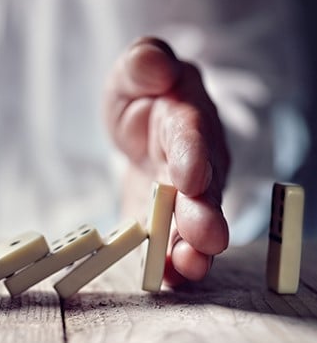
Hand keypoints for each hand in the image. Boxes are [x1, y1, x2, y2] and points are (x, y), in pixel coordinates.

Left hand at [104, 37, 229, 284]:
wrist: (143, 130)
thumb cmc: (142, 98)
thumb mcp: (135, 71)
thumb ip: (144, 63)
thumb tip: (156, 64)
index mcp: (185, 120)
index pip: (191, 136)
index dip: (193, 156)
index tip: (191, 178)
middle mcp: (194, 163)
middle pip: (203, 191)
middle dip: (203, 215)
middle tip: (207, 238)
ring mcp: (183, 198)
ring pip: (193, 225)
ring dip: (193, 248)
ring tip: (191, 268)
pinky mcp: (165, 223)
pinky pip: (171, 245)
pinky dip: (171, 264)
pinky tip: (169, 280)